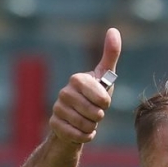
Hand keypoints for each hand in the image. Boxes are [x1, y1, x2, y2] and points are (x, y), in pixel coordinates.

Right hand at [50, 27, 121, 144]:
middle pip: (96, 113)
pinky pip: (77, 135)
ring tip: (87, 121)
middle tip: (95, 112)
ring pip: (87, 125)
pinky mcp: (54, 125)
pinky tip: (82, 131)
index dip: (106, 102)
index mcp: (77, 79)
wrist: (76, 121)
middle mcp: (64, 92)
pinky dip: (85, 136)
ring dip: (92, 127)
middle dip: (99, 117)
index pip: (102, 97)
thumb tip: (113, 30)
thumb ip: (110, 55)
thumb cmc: (93, 97)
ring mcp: (57, 109)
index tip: (103, 100)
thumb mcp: (105, 77)